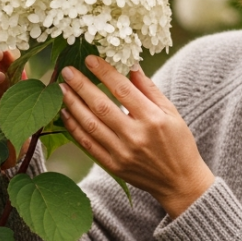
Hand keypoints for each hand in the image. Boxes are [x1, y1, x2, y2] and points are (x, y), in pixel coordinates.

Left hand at [58, 55, 214, 217]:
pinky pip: (88, 145)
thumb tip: (130, 66)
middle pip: (101, 106)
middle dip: (81, 86)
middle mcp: (135, 136)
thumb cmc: (178, 143)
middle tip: (67, 71)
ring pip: (90, 125)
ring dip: (73, 105)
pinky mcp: (113, 166)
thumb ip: (149, 89)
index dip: (104, 72)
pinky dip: (74, 128)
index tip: (89, 59)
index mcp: (152, 119)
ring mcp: (122, 153)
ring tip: (61, 89)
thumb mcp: (172, 113)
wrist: (179, 182)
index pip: (122, 90)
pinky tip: (66, 114)